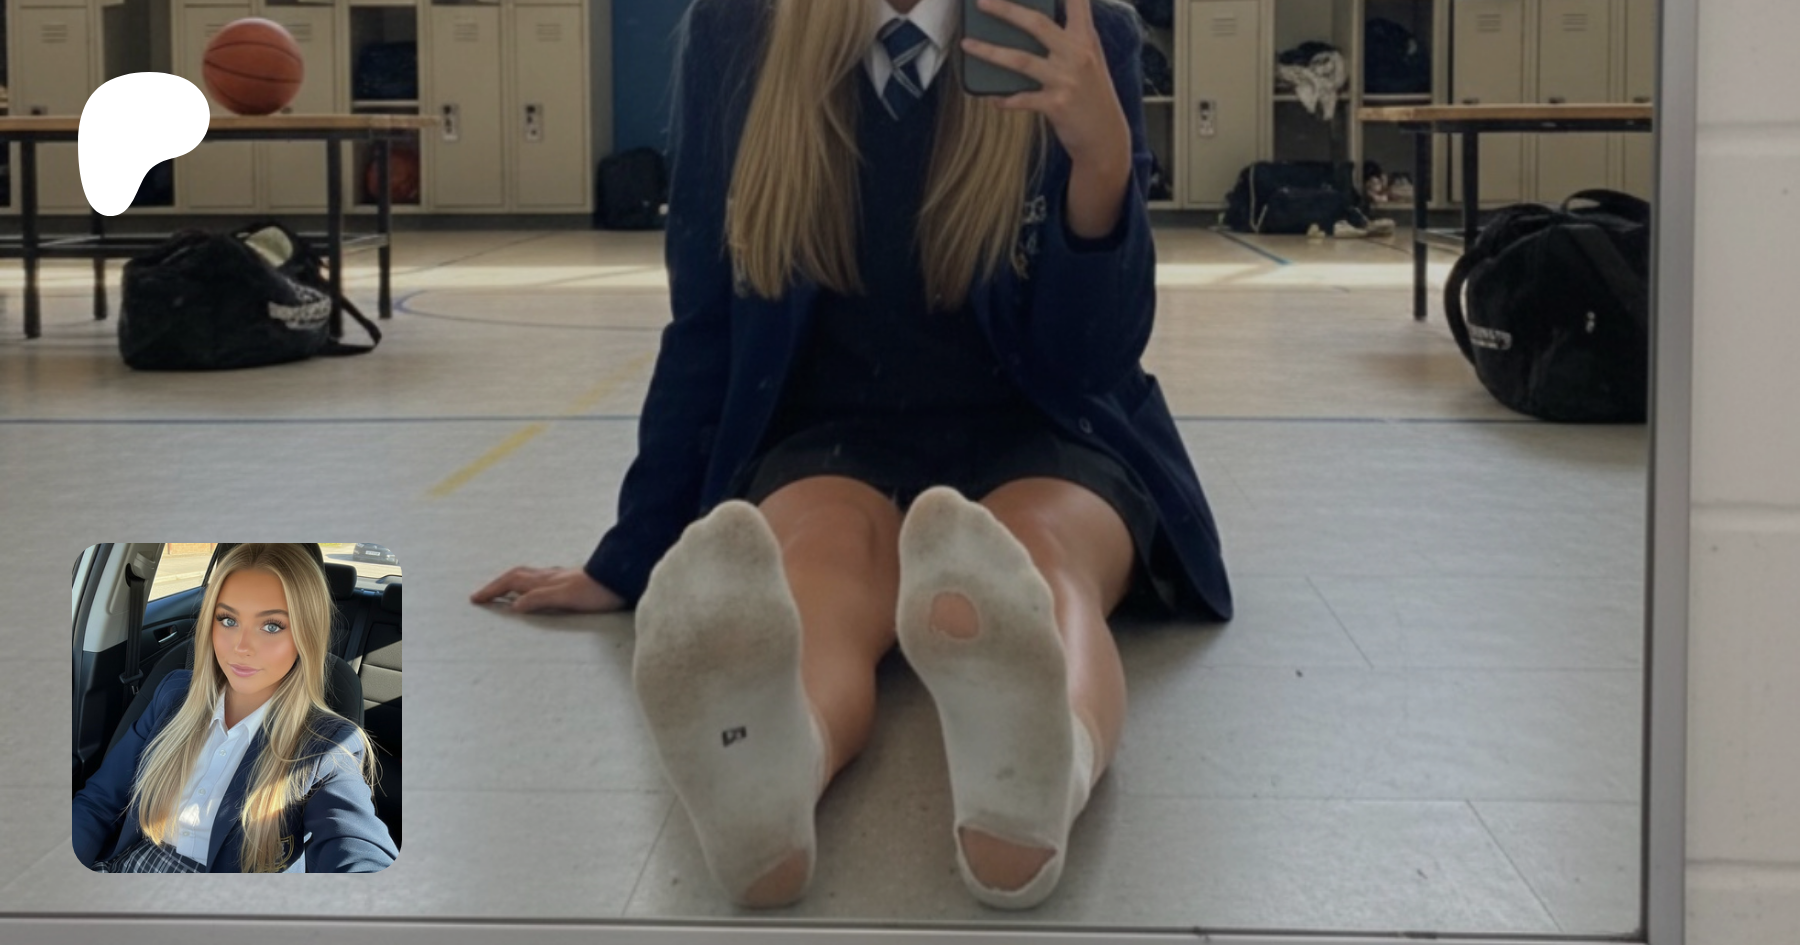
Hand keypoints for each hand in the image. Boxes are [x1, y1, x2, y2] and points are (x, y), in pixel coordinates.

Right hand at [471, 566, 626, 613]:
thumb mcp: (566, 597)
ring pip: (529, 576)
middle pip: (516, 576)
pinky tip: (537, 588)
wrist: (623, 578)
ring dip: (512, 582)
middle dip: (497, 585)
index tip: (475, 598)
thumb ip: (540, 599)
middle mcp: (550, 576)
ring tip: (502, 590)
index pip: (511, 582)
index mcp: (545, 580)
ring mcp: (562, 577)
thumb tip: (513, 605)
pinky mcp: (573, 581)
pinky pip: (542, 580)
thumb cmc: (597, 591)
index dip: (492, 590)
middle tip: (482, 595)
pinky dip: (530, 584)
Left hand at [960, 0, 1129, 172]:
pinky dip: (1004, 98)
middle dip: (1006, 10)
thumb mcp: (1088, 61)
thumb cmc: (1091, 95)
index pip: (1077, 3)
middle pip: (1037, 24)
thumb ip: (1067, 40)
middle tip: (981, 2)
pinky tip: (992, 98)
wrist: (1105, 136)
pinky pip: (1021, 99)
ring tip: (967, 44)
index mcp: (1085, 39)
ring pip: (1021, 60)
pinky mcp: (1056, 105)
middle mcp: (1077, 54)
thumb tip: (1029, 25)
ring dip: (990, 52)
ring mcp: (1066, 80)